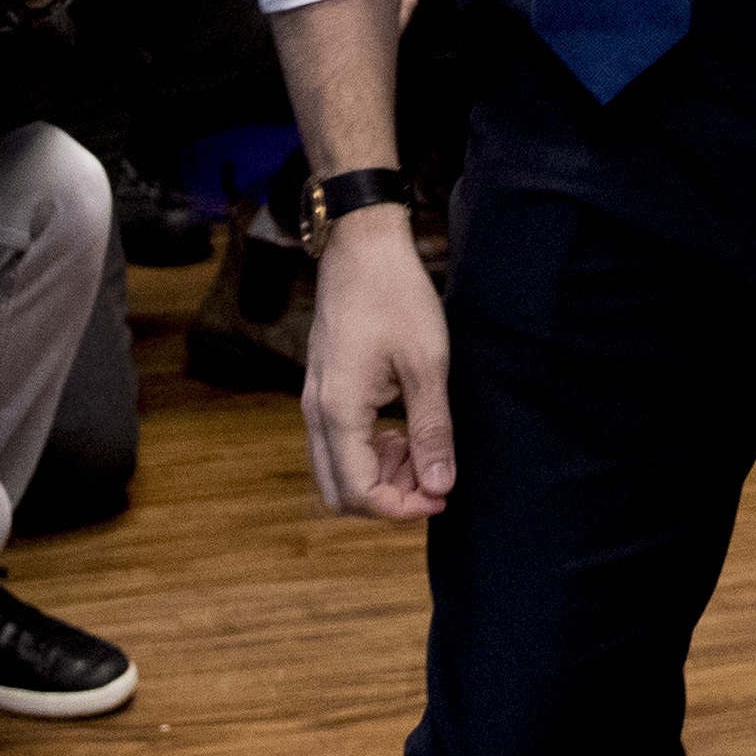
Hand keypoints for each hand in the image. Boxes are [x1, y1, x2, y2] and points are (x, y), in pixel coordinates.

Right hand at [300, 212, 452, 519]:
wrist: (361, 246)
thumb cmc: (395, 296)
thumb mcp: (427, 365)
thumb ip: (432, 430)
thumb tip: (440, 486)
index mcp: (340, 411)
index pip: (360, 493)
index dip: (402, 508)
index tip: (441, 495)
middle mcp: (317, 412)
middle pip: (339, 493)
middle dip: (387, 497)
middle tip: (431, 477)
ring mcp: (315, 400)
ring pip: (336, 469)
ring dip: (378, 474)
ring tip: (420, 446)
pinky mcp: (322, 389)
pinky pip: (337, 443)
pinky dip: (368, 451)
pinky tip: (400, 427)